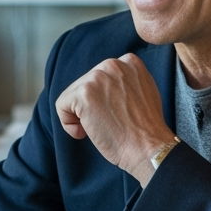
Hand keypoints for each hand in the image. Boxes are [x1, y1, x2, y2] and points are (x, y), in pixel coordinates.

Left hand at [55, 53, 175, 184]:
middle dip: (91, 107)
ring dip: (80, 116)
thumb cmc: (146, 129)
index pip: (100, 77)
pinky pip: (62, 106)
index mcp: (129, 62)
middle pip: (84, 84)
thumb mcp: (143, 92)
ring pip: (72, 95)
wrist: (149, 148)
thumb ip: (125, 82)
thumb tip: (104, 87)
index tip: (116, 114)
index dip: (103, 99)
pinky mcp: (84, 94)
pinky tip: (85, 133)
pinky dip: (69, 123)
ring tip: (100, 129)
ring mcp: (97, 78)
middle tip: (109, 124)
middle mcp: (113, 64)